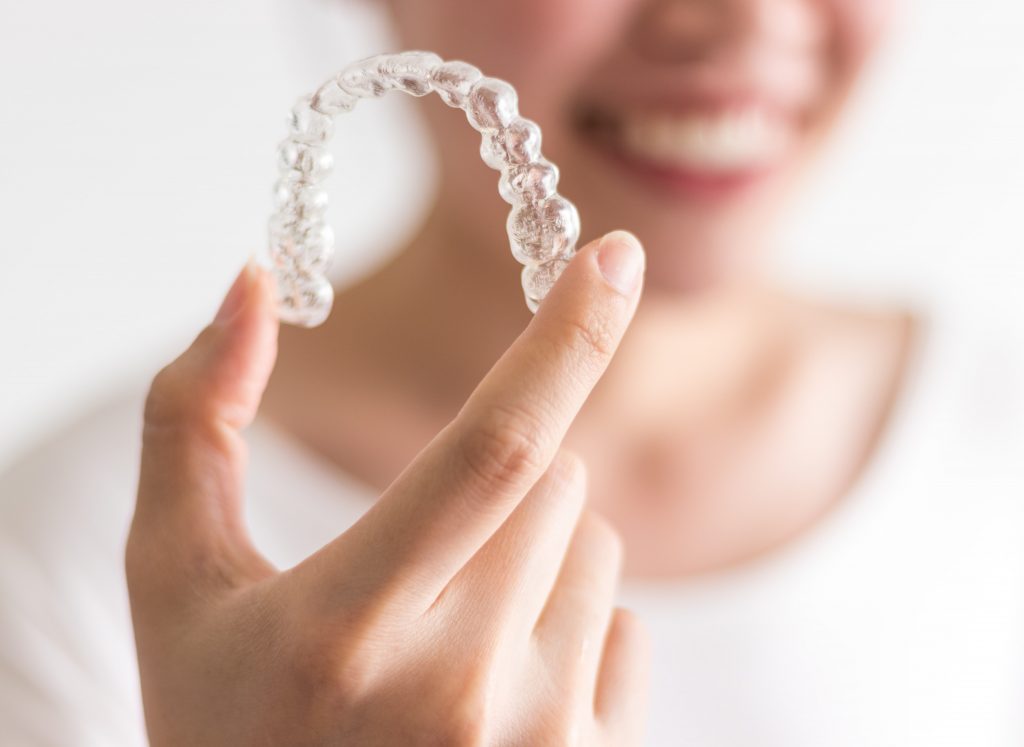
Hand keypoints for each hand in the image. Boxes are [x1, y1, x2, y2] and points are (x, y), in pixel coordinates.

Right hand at [126, 231, 648, 744]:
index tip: (617, 256)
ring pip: (595, 545)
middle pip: (552, 480)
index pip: (491, 448)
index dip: (564, 339)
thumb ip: (192, 424)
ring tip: (448, 633)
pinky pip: (631, 626)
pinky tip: (497, 688)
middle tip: (423, 555)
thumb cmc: (224, 719)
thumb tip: (250, 283)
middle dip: (504, 473)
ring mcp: (537, 743)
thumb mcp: (177, 580)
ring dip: (537, 549)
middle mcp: (457, 693)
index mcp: (349, 626)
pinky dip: (576, 624)